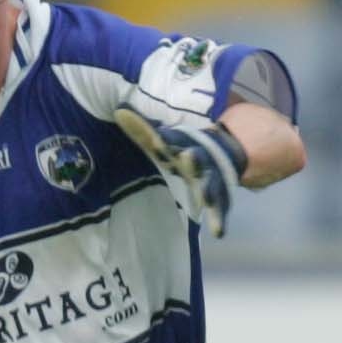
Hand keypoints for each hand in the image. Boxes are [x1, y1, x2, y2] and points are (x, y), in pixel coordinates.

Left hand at [113, 108, 246, 237]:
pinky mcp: (218, 197)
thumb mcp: (161, 139)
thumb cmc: (181, 147)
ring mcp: (210, 178)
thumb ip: (141, 129)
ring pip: (210, 184)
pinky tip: (219, 233)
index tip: (158, 138)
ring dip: (208, 190)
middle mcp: (199, 159)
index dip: (167, 139)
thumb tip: (118, 110)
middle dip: (192, 159)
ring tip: (205, 198)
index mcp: (183, 144)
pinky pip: (220, 210)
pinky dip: (219, 220)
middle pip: (196, 158)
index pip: (174, 140)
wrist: (223, 150)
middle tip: (188, 156)